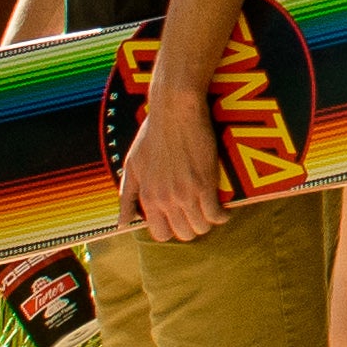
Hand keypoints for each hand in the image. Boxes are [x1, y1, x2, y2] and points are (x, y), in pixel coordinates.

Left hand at [124, 85, 234, 243]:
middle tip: (196, 213)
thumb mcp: (132, 165)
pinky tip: (223, 208)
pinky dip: (222, 215)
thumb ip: (127, 196)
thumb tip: (122, 222)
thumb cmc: (153, 134)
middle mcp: (165, 200)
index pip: (160, 233)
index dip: (171, 230)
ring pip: (201, 227)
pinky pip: (216, 215)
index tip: (178, 219)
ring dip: (206, 221)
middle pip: (183, 233)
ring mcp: (186, 194)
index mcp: (147, 197)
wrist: (175, 112)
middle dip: (191, 227)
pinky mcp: (205, 184)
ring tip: (209, 209)